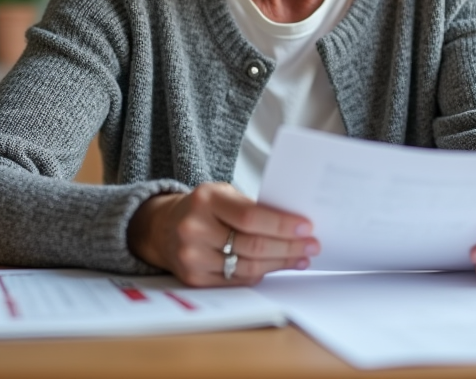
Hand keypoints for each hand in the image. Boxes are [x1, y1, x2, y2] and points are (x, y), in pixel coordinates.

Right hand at [127, 182, 319, 286]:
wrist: (163, 227)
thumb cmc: (202, 208)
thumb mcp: (222, 194)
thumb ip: (252, 207)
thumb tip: (294, 225)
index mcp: (205, 200)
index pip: (251, 216)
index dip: (282, 224)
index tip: (306, 226)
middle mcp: (194, 229)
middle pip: (253, 244)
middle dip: (288, 246)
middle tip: (312, 245)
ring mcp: (192, 257)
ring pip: (248, 266)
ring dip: (280, 263)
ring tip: (301, 257)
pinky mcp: (195, 279)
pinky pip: (238, 280)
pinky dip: (262, 273)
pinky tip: (278, 266)